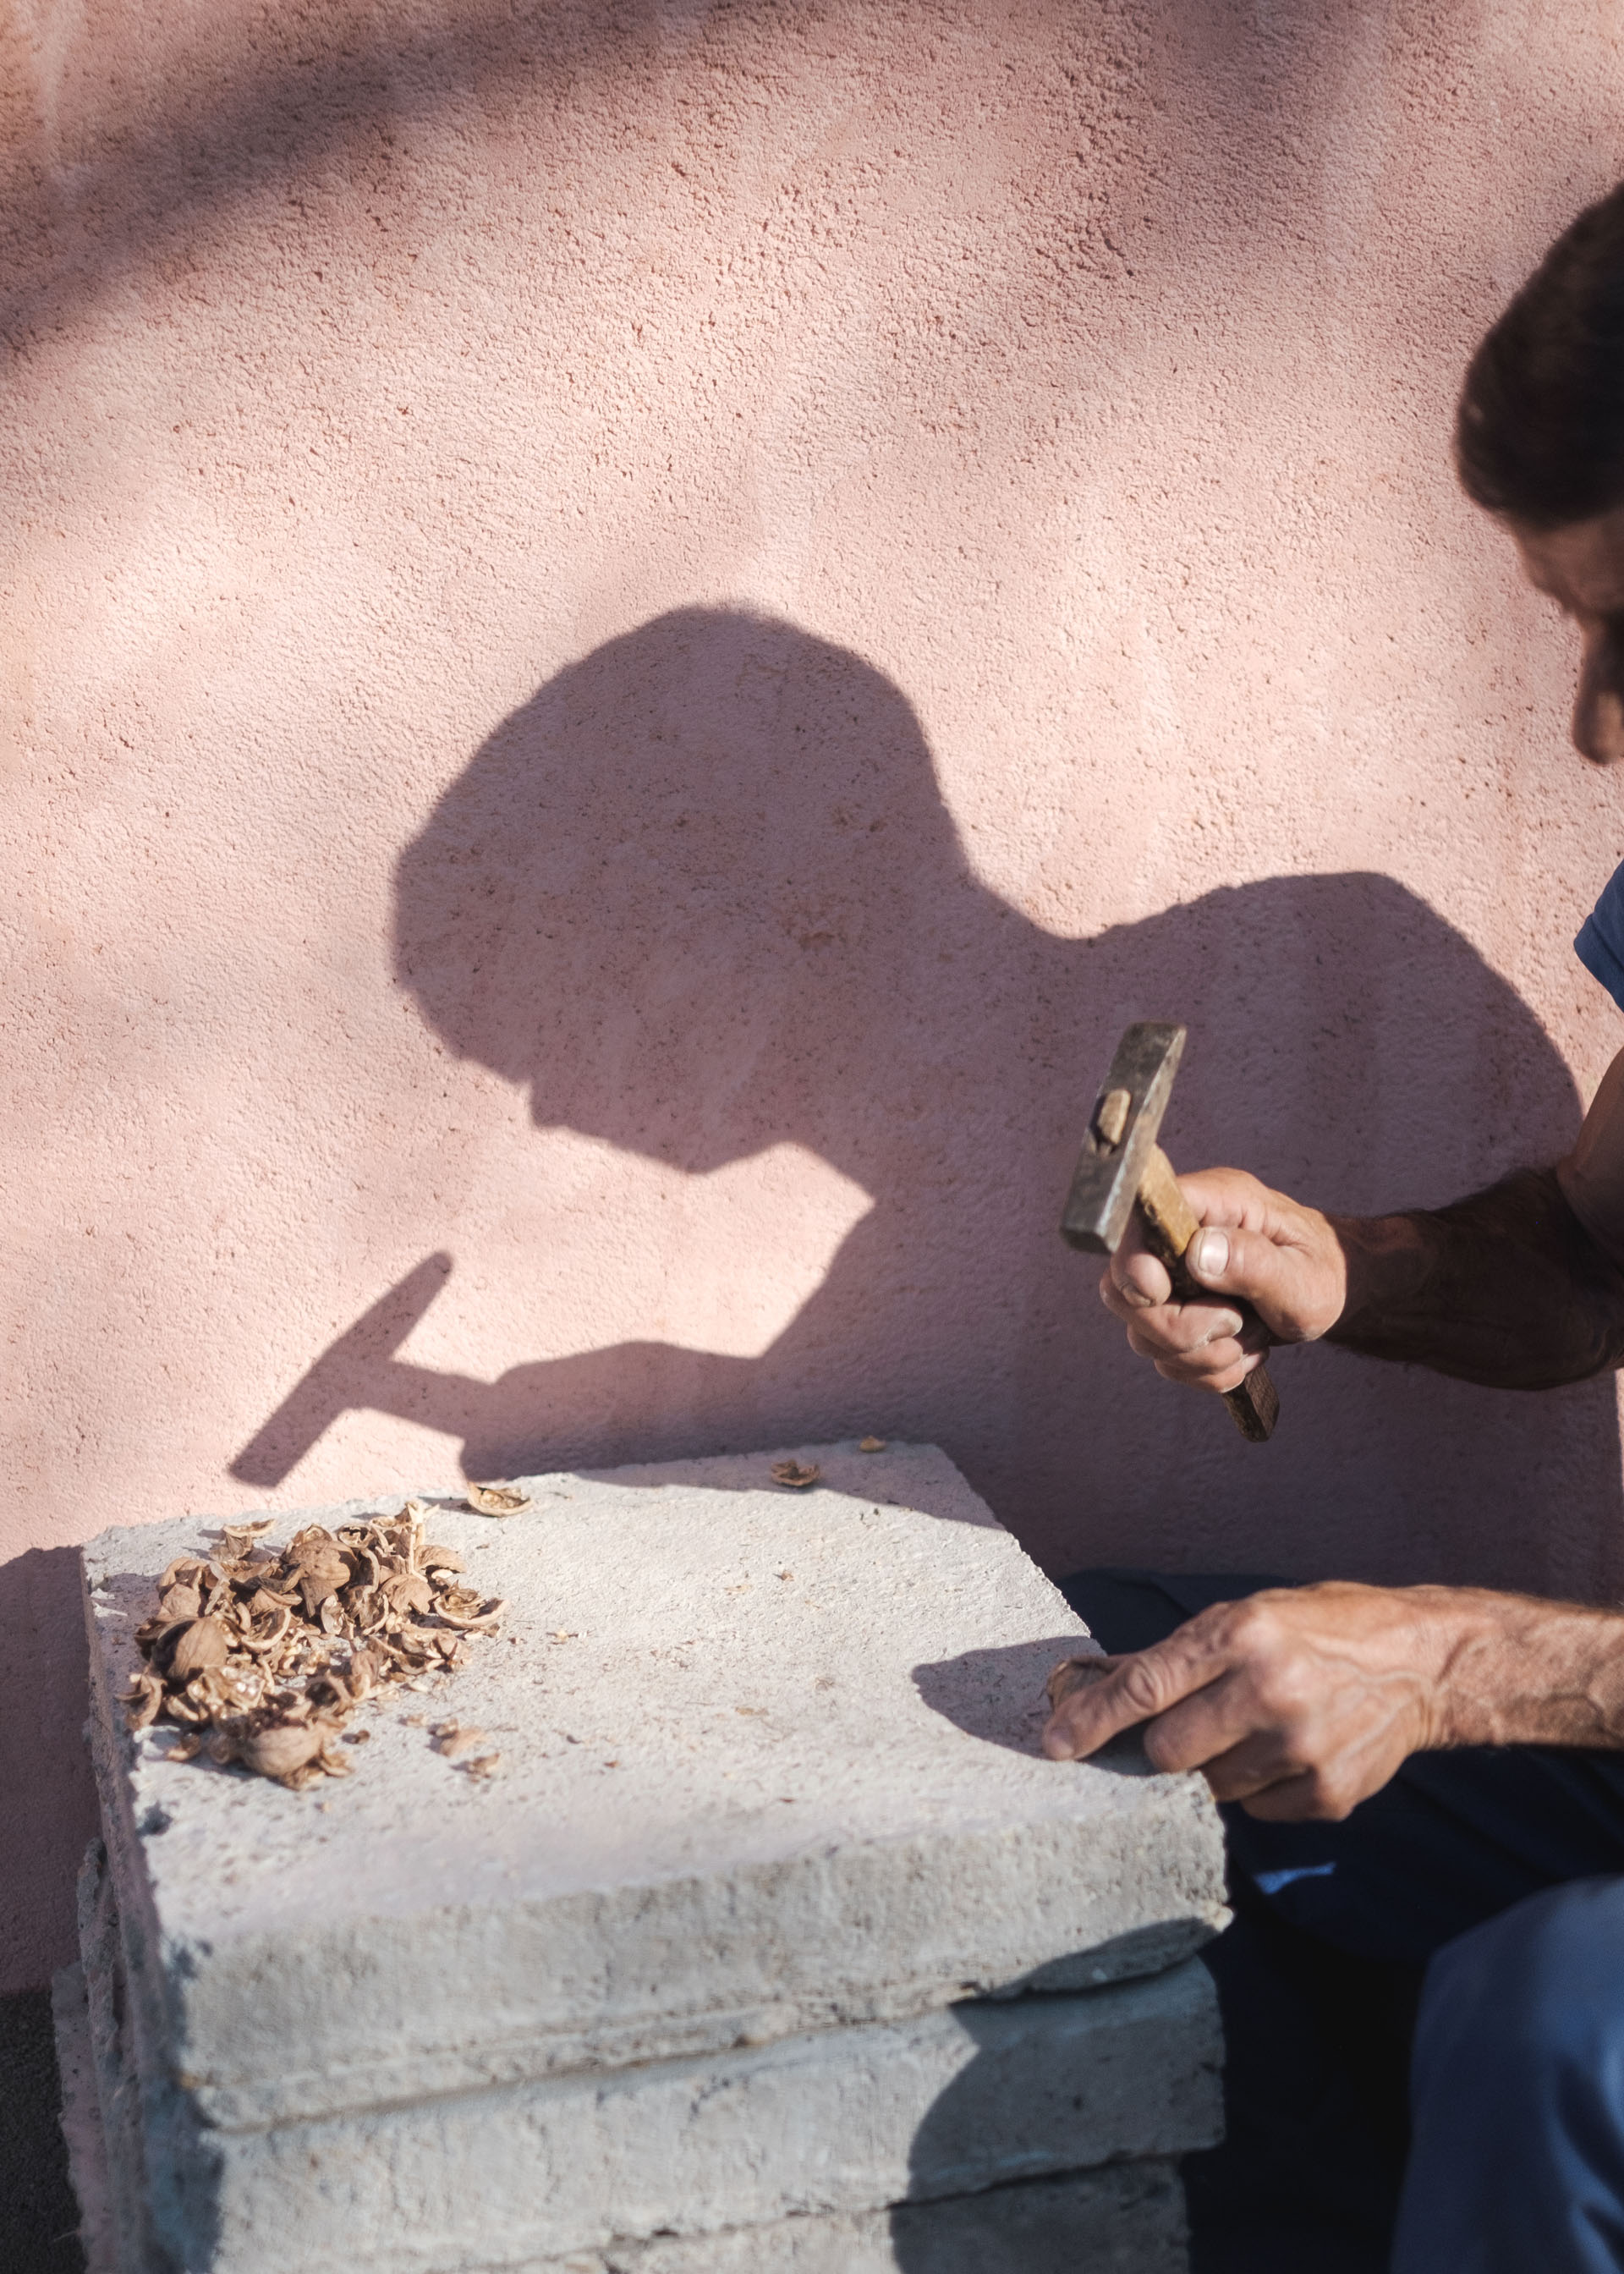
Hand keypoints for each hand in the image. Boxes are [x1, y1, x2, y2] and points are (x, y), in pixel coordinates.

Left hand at [1040, 1584, 1460, 1819]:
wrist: (1421, 1663)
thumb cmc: (1322, 1629)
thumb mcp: (1248, 1616)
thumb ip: (1176, 1657)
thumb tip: (1094, 1686)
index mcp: (1240, 1634)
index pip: (1143, 1688)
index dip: (1089, 1721)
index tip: (1053, 1746)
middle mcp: (1267, 1690)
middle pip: (1164, 1752)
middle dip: (1162, 1746)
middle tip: (1193, 1725)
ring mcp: (1300, 1748)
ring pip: (1207, 1786)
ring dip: (1215, 1766)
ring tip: (1256, 1729)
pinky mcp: (1327, 1794)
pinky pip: (1255, 1809)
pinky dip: (1259, 1787)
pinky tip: (1291, 1751)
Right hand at [1098, 1167, 1347, 1394]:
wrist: (1332, 1291)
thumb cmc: (1323, 1273)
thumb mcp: (1305, 1276)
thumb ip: (1255, 1263)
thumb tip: (1197, 1253)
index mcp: (1209, 1203)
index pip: (1138, 1221)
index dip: (1133, 1264)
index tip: (1160, 1293)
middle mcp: (1177, 1237)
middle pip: (1123, 1292)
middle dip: (1179, 1329)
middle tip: (1236, 1323)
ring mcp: (1170, 1279)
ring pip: (1144, 1337)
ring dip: (1204, 1355)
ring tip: (1252, 1335)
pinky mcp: (1172, 1313)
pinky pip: (1166, 1360)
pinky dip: (1207, 1370)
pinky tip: (1243, 1350)